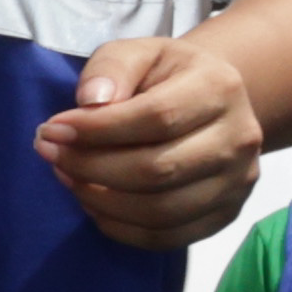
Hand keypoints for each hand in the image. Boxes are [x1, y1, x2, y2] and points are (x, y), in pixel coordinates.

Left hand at [40, 29, 270, 249]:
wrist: (212, 104)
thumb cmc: (166, 77)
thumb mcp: (139, 53)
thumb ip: (112, 68)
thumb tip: (91, 101)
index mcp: (220, 88)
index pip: (157, 117)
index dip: (98, 130)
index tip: (53, 129)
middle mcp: (239, 139)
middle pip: (159, 170)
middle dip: (92, 167)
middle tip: (52, 156)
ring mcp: (238, 183)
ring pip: (161, 211)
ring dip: (102, 200)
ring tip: (69, 178)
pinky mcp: (226, 215)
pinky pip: (168, 238)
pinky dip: (121, 228)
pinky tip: (95, 204)